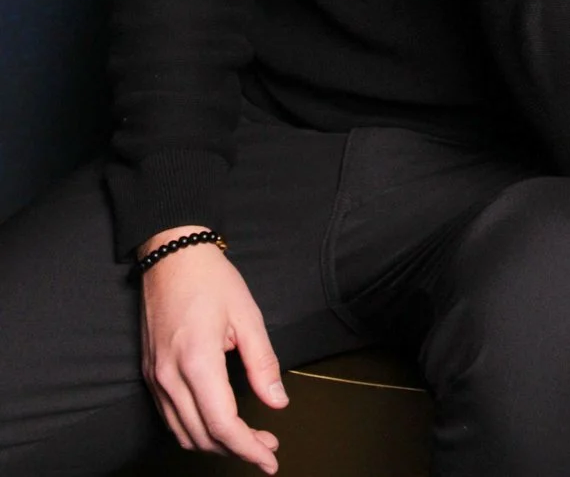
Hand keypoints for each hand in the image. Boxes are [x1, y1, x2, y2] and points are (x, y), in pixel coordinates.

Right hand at [139, 225, 286, 472]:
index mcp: (197, 362)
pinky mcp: (150, 373)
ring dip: (215, 445)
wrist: (171, 253)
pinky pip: (170, 418)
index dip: (249, 448)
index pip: (223, 425)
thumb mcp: (247, 315)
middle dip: (237, 451)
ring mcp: (156, 378)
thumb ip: (262, 363)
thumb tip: (277, 402)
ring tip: (246, 439)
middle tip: (267, 447)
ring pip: (183, 434)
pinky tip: (216, 424)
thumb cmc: (211, 279)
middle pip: (202, 437)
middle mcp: (170, 377)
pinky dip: (194, 431)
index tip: (270, 459)